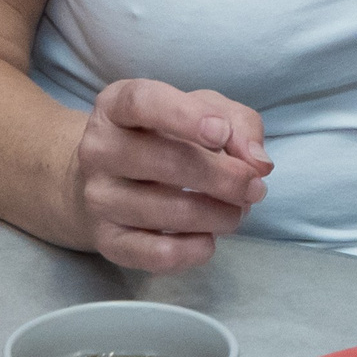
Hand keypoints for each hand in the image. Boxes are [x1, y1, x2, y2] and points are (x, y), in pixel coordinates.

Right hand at [65, 78, 271, 271]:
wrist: (110, 178)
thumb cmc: (165, 134)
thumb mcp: (202, 110)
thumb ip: (237, 124)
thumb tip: (258, 163)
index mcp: (116, 104)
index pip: (143, 102)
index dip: (186, 117)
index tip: (222, 134)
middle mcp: (98, 149)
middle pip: (164, 161)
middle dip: (223, 177)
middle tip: (255, 187)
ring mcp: (98, 197)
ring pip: (165, 211)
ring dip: (217, 215)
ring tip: (238, 211)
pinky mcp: (106, 240)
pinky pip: (153, 254)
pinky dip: (193, 250)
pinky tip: (210, 238)